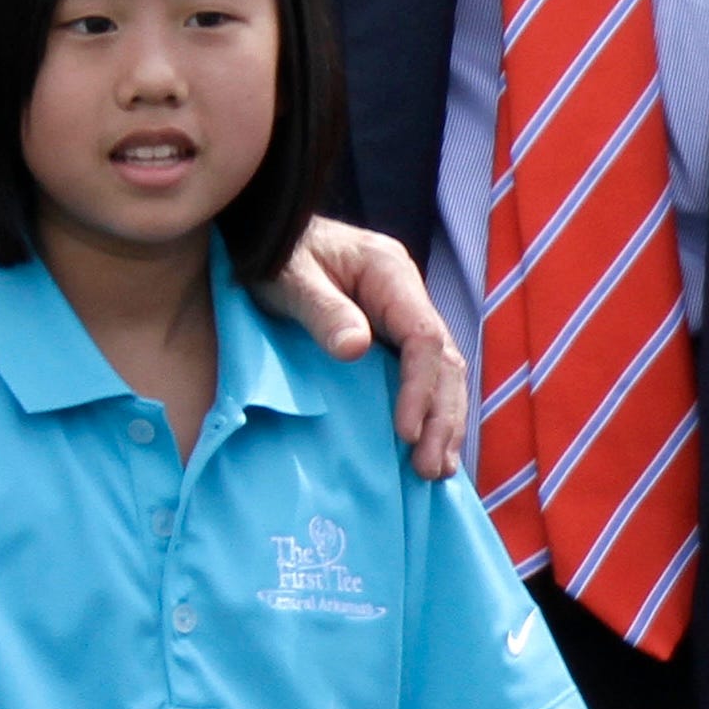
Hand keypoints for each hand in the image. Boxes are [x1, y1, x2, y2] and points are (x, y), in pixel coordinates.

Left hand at [260, 215, 466, 477]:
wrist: (264, 237)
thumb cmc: (273, 253)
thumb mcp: (288, 276)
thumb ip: (321, 309)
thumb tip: (356, 348)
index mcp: (389, 271)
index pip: (423, 336)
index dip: (419, 387)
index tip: (405, 432)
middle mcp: (406, 293)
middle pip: (444, 360)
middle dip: (442, 416)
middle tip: (430, 469)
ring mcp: (402, 314)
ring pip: (441, 372)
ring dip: (442, 422)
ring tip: (435, 471)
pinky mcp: (390, 335)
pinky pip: (420, 375)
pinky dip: (427, 412)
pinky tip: (425, 448)